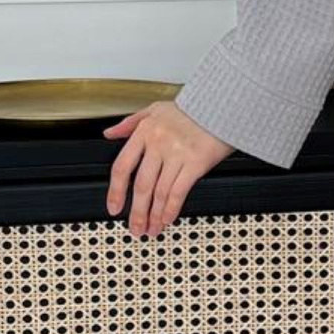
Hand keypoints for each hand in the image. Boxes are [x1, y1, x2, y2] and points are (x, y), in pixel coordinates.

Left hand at [102, 97, 234, 234]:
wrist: (223, 104)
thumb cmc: (193, 108)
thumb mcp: (156, 108)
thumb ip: (130, 122)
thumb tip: (110, 133)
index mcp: (145, 132)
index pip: (122, 166)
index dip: (115, 191)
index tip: (114, 207)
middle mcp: (158, 144)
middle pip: (141, 186)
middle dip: (137, 212)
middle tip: (135, 228)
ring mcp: (177, 154)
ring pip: (159, 192)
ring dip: (154, 215)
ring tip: (152, 229)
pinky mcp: (196, 162)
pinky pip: (179, 191)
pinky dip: (171, 209)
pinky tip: (168, 219)